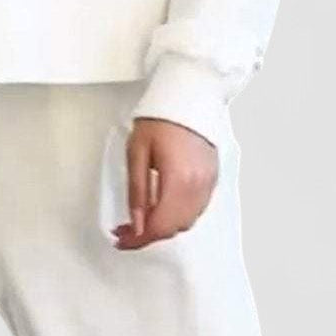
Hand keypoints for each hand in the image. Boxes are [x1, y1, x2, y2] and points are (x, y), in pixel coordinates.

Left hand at [112, 117, 218, 249]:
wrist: (189, 95)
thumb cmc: (161, 118)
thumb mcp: (137, 154)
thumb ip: (137, 193)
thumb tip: (137, 224)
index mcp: (178, 180)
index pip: (158, 226)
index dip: (138, 239)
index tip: (122, 240)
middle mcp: (198, 186)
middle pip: (173, 228)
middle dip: (148, 235)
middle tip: (126, 230)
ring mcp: (208, 183)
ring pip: (186, 223)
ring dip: (164, 227)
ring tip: (142, 219)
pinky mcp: (213, 178)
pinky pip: (196, 210)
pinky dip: (178, 216)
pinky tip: (162, 208)